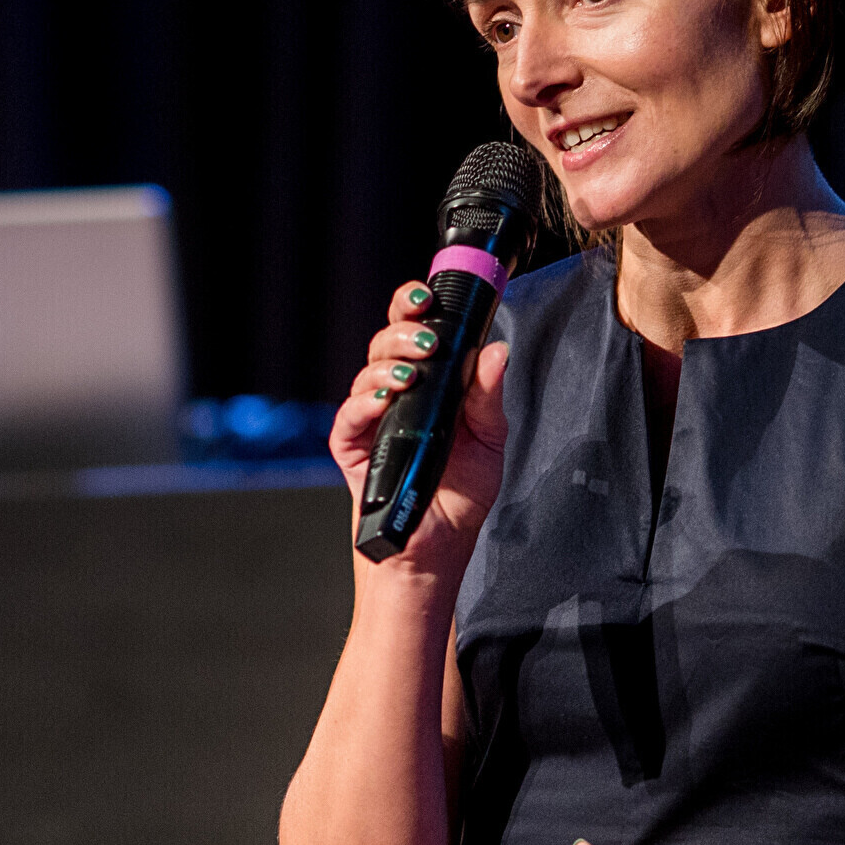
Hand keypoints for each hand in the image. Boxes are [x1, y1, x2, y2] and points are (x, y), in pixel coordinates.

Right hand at [330, 279, 511, 559]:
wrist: (437, 550)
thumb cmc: (460, 498)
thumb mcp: (488, 441)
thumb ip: (488, 396)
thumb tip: (496, 350)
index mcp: (429, 386)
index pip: (414, 332)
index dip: (413, 306)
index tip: (427, 295)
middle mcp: (396, 396)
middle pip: (385, 343)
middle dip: (401, 329)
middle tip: (426, 336)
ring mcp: (371, 420)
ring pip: (366, 373)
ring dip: (388, 365)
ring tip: (412, 374)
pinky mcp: (352, 449)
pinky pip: (348, 417)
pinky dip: (364, 403)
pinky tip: (384, 400)